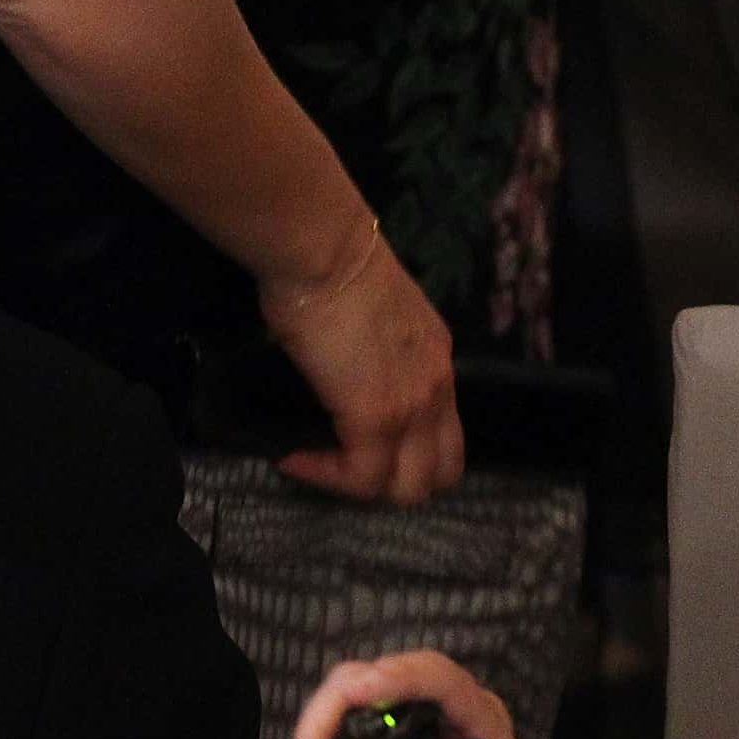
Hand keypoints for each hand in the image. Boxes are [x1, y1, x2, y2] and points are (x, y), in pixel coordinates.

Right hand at [262, 237, 465, 506]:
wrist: (323, 250)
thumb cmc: (334, 265)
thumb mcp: (376, 316)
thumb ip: (376, 352)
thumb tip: (343, 373)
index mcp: (437, 361)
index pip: (444, 437)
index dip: (404, 455)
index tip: (351, 439)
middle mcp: (437, 388)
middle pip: (439, 474)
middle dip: (390, 485)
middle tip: (342, 468)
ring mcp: (412, 407)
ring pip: (406, 488)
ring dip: (359, 487)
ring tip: (319, 466)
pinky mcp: (376, 419)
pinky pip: (359, 478)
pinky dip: (325, 476)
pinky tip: (294, 458)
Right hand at [290, 653, 558, 738]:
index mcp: (482, 729)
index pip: (440, 680)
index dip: (396, 676)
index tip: (358, 693)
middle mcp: (447, 709)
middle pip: (382, 675)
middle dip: (335, 705)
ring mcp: (415, 712)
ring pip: (357, 689)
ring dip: (322, 721)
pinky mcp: (391, 726)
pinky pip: (350, 713)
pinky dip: (324, 734)